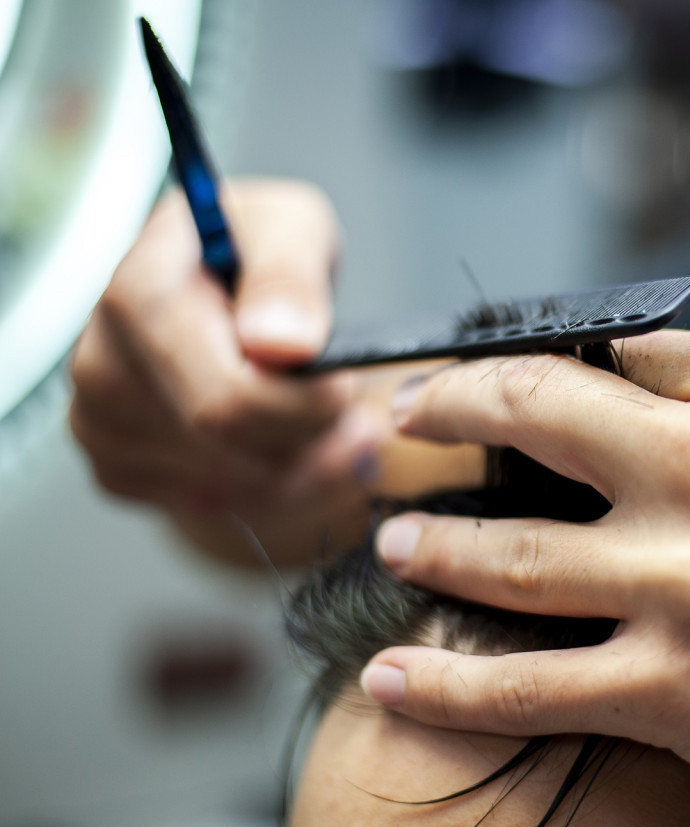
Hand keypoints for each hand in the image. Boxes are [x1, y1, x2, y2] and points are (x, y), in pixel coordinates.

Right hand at [70, 180, 383, 562]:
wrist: (216, 288)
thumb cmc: (253, 253)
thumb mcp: (291, 228)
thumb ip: (289, 275)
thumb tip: (280, 341)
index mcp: (138, 292)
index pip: (225, 395)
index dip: (304, 404)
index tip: (348, 387)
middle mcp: (102, 361)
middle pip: (232, 445)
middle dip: (315, 436)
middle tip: (362, 416)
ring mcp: (101, 422)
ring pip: (236, 485)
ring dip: (309, 465)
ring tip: (341, 424)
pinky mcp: (118, 469)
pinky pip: (218, 507)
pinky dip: (280, 488)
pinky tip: (296, 444)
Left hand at [363, 329, 689, 826]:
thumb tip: (664, 374)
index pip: (608, 352)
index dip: (532, 362)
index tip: (492, 378)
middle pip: (529, 414)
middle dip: (444, 411)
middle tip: (402, 421)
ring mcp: (687, 582)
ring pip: (505, 553)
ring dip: (431, 540)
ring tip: (393, 538)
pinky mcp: (681, 688)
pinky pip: (528, 684)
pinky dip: (447, 679)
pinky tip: (397, 671)